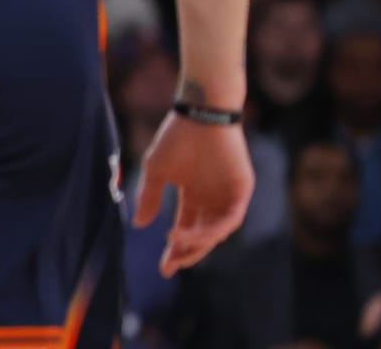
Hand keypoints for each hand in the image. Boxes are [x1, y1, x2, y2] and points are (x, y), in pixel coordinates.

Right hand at [132, 112, 253, 275]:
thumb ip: (150, 197)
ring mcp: (227, 195)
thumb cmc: (176, 137)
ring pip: (216, 230)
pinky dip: (216, 229)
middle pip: (201, 236)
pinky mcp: (241, 190)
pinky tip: (200, 233)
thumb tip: (139, 225)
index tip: (163, 267)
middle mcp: (211, 198)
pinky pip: (231, 218)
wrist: (201, 113)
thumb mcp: (157, 170)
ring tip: (177, 242)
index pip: (185, 228)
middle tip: (171, 263)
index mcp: (192, 194)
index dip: (175, 249)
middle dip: (187, 252)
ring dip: (198, 242)